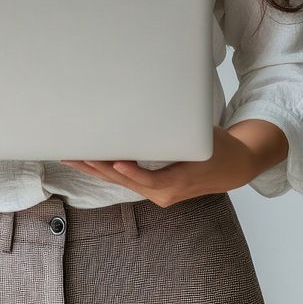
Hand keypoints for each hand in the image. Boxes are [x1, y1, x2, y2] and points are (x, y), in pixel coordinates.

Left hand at [59, 126, 262, 207]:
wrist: (232, 168)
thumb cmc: (216, 147)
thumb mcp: (203, 136)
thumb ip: (180, 130)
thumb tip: (158, 109)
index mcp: (178, 181)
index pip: (150, 180)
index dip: (132, 172)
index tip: (116, 162)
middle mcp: (164, 193)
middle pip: (125, 181)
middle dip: (97, 167)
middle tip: (73, 153)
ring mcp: (157, 194)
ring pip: (121, 181)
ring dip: (95, 168)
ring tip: (70, 156)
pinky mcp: (153, 189)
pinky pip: (126, 180)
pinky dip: (106, 169)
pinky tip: (88, 160)